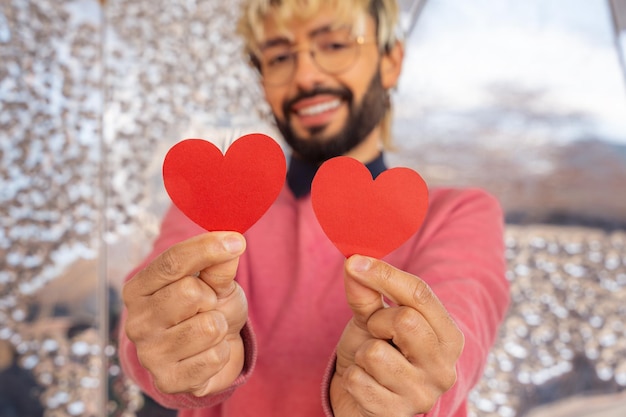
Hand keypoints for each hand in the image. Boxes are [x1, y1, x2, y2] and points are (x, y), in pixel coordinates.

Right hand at [122, 232, 247, 396]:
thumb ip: (219, 265)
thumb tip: (231, 242)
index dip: (207, 248)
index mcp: (139, 289)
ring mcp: (149, 354)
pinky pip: (214, 357)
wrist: (213, 352)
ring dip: (220, 327)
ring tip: (209, 330)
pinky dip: (221, 352)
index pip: (172, 261)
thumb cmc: (210, 309)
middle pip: (190, 292)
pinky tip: (208, 353)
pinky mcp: (168, 380)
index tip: (236, 241)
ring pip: (208, 327)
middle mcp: (136, 321)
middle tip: (208, 306)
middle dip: (211, 298)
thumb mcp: (216, 282)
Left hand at [330, 255, 463, 416]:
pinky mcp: (397, 415)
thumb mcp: (372, 319)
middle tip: (375, 333)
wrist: (363, 399)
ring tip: (371, 363)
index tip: (355, 261)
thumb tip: (353, 263)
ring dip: (362, 353)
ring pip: (375, 353)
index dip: (385, 274)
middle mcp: (444, 367)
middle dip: (378, 321)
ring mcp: (423, 394)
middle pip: (405, 320)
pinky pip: (359, 380)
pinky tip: (366, 384)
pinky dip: (352, 378)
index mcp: (449, 336)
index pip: (420, 294)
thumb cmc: (377, 350)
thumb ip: (367, 294)